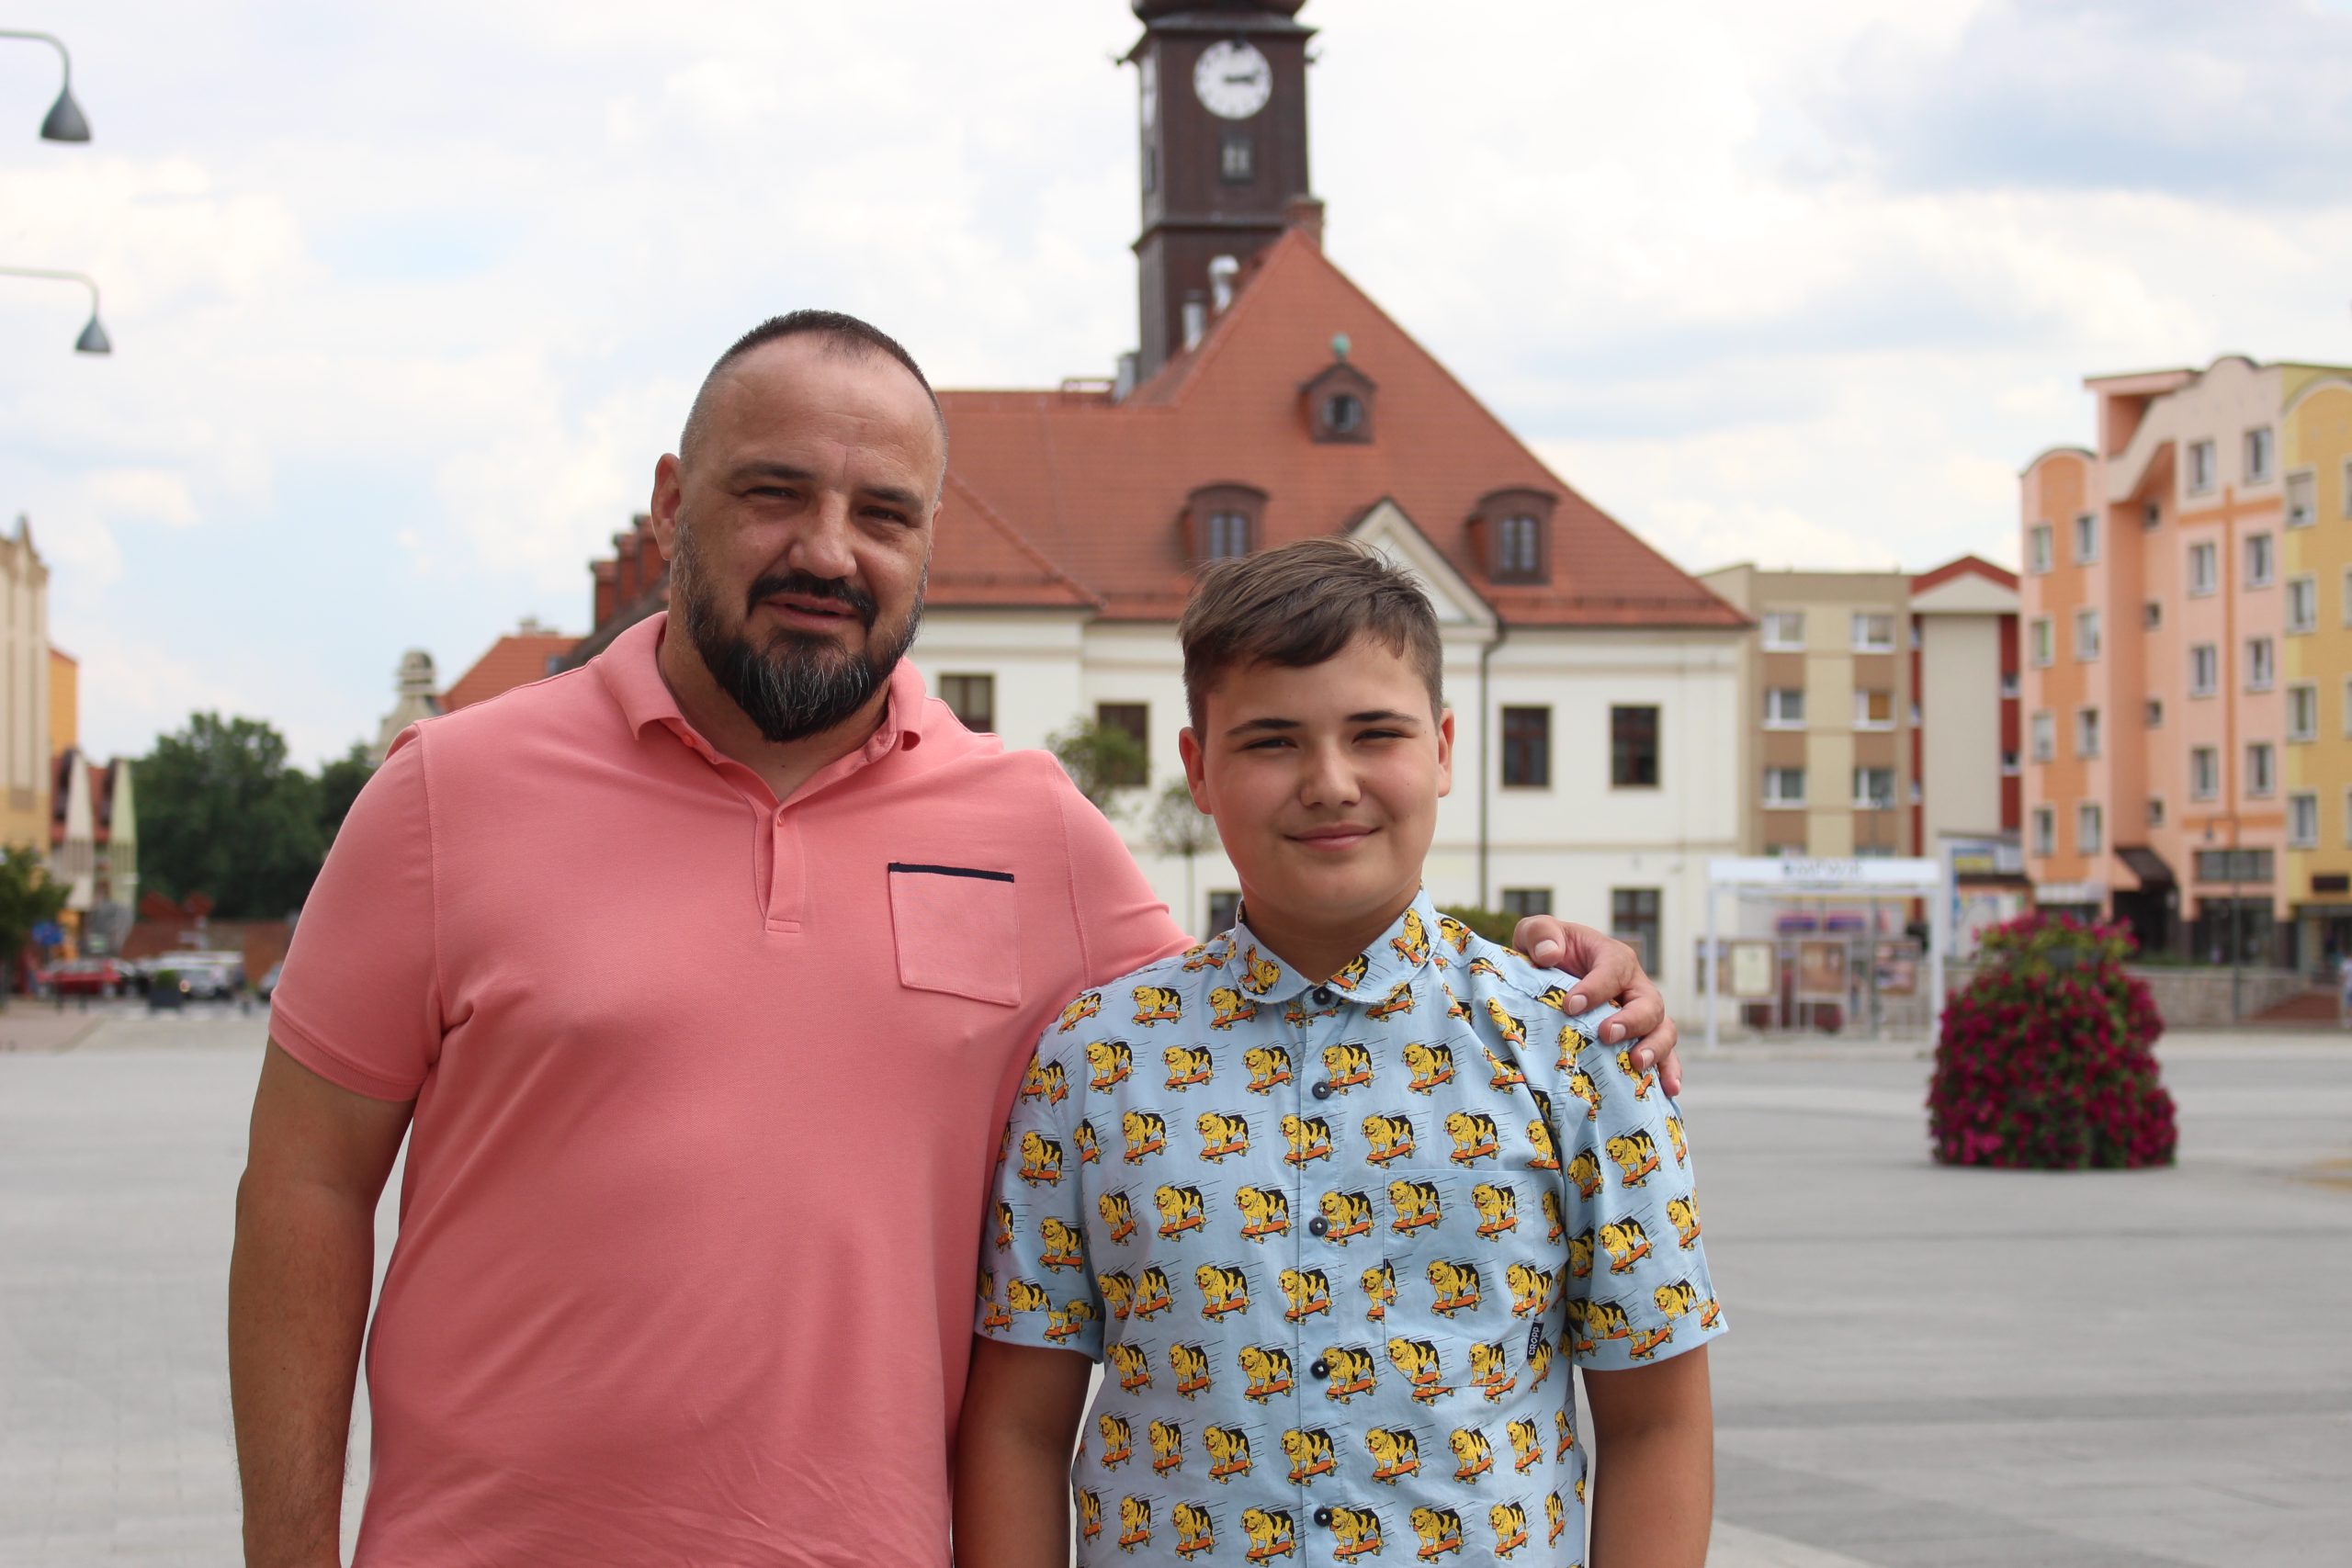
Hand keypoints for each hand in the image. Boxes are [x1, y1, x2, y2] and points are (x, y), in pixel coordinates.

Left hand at [1510, 918, 1681, 1094]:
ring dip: (1655, 1048)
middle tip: (1606, 1035)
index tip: (1570, 1006)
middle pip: (1649, 1002)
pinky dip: (1670, 1071)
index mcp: (1612, 957)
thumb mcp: (1536, 933)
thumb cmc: (1548, 952)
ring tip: (1637, 1063)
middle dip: (1631, 1020)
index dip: (1595, 988)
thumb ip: (1539, 934)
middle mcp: (1634, 986)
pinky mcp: (1641, 1038)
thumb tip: (1549, 954)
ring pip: (1664, 1029)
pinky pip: (1666, 1055)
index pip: (1613, 969)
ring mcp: (1641, 1014)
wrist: (1552, 975)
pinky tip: (1668, 1090)